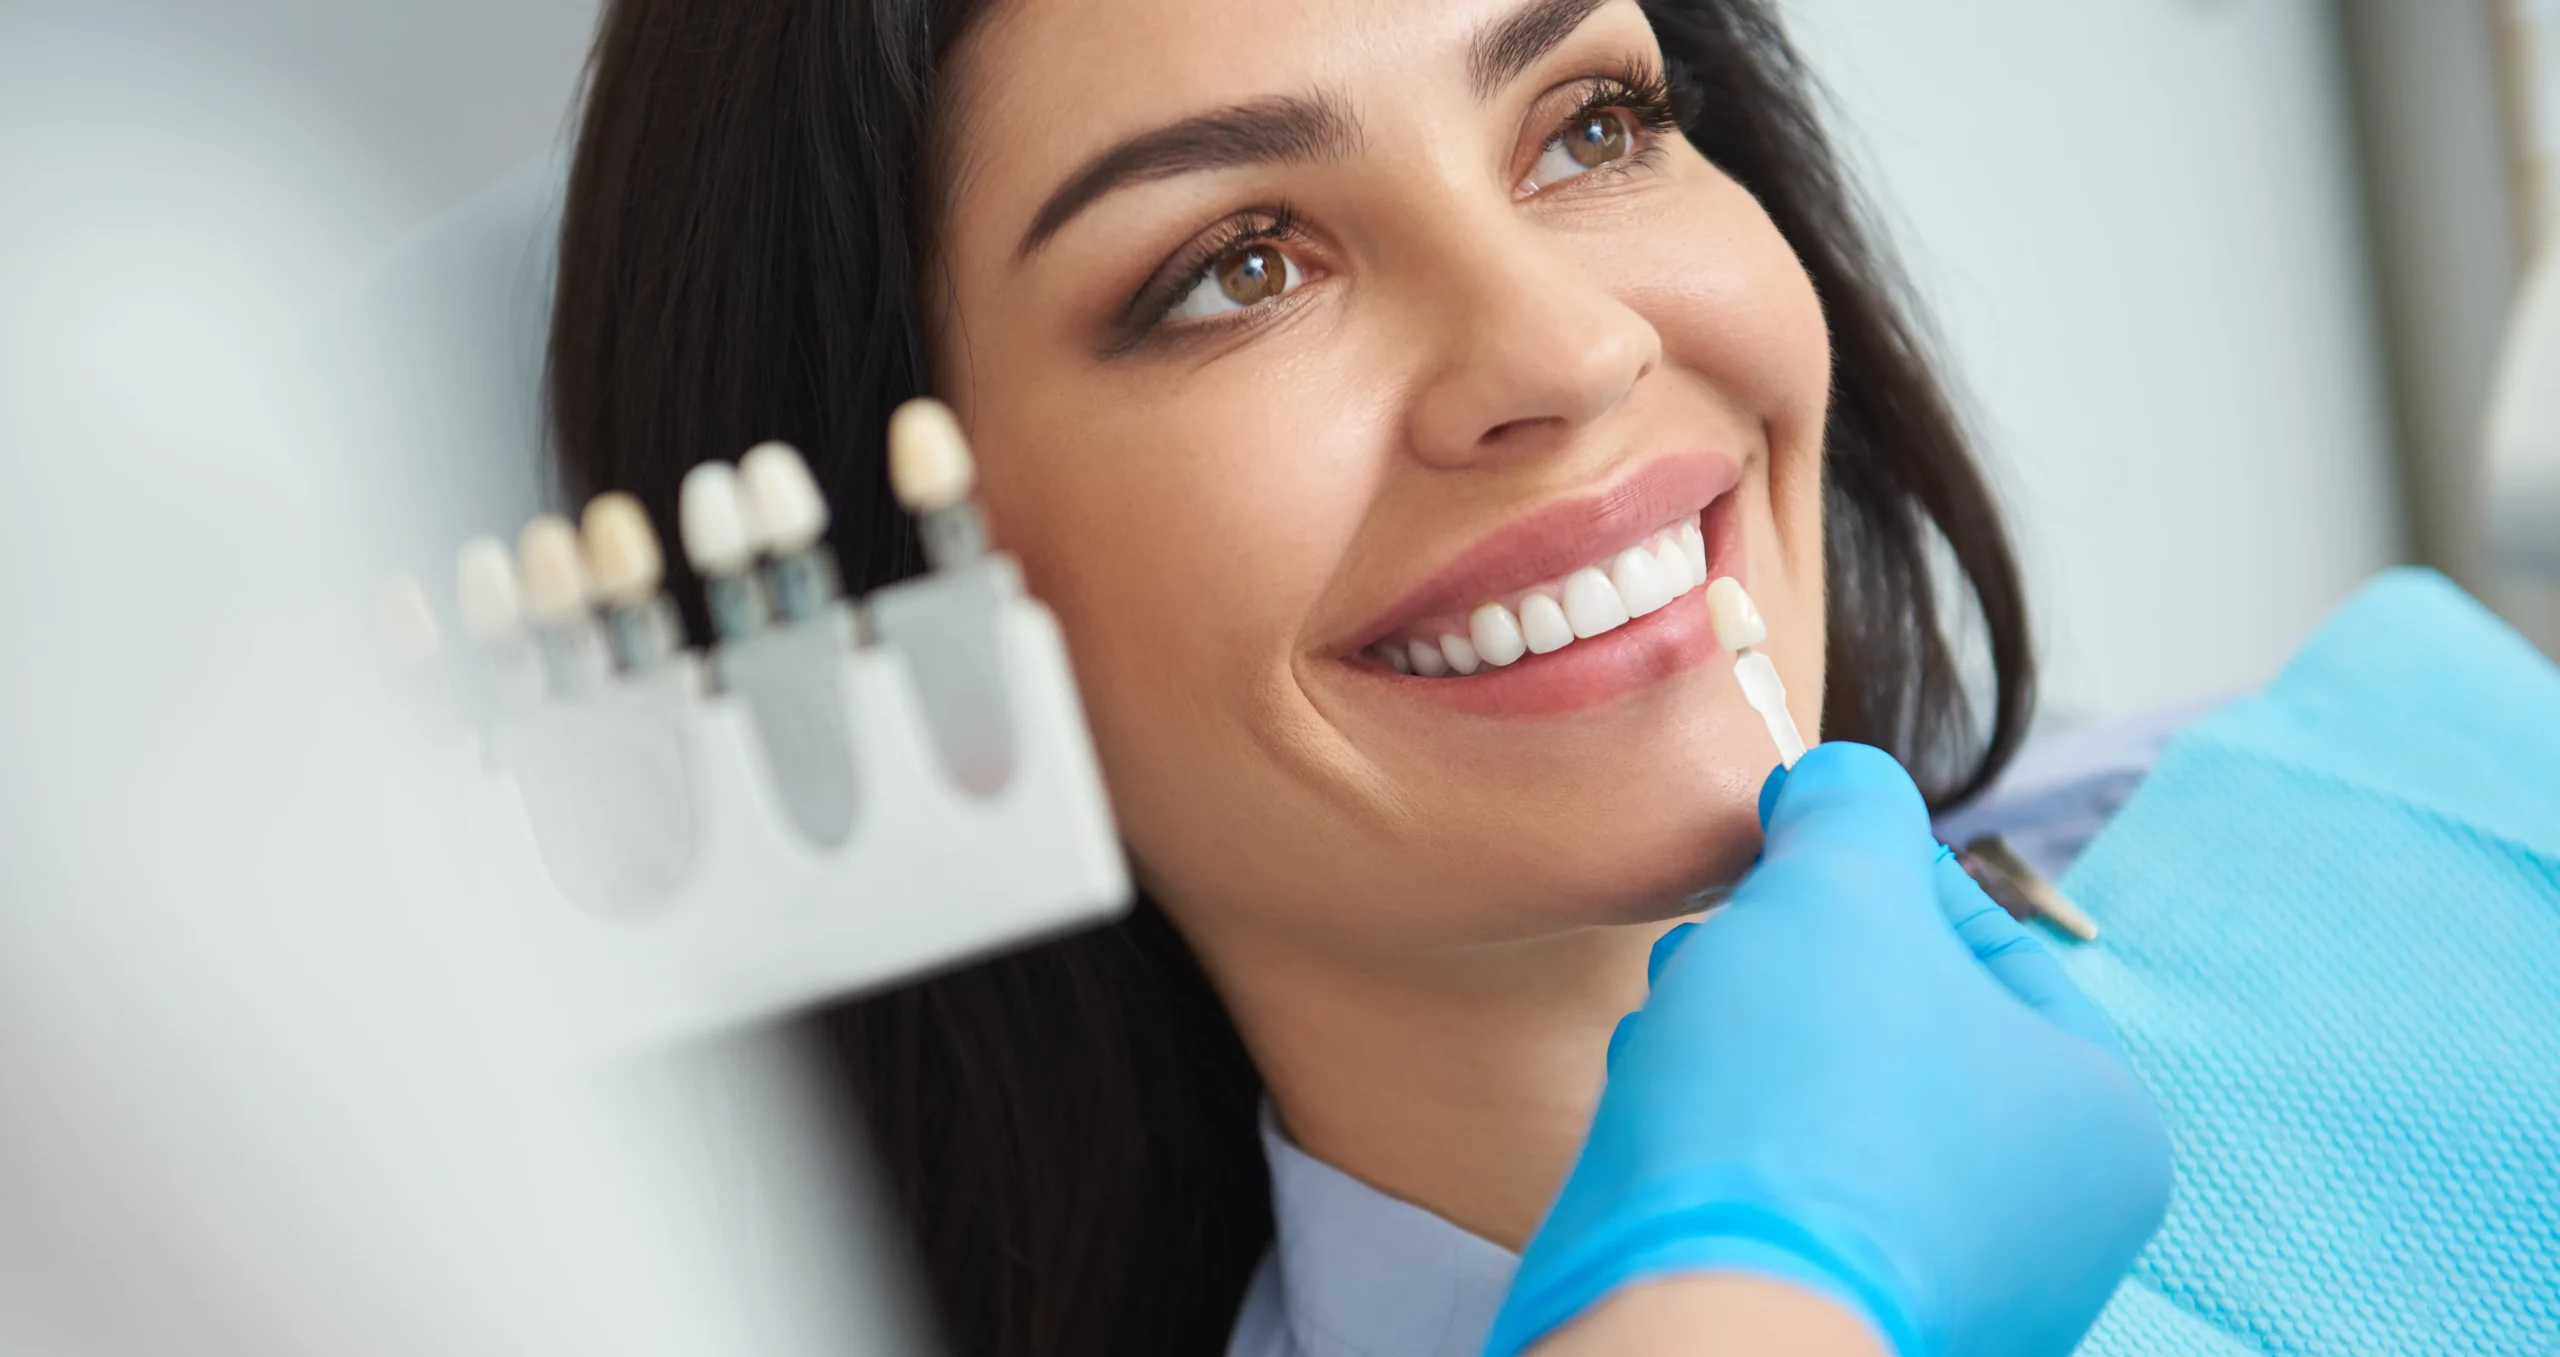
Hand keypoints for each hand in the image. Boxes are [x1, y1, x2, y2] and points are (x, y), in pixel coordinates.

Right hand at [1486, 743, 2171, 1356]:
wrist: (1702, 1323)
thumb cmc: (1802, 1104)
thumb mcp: (1838, 887)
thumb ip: (1851, 806)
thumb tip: (1833, 786)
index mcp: (2099, 1123)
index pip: (1988, 942)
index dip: (1870, 876)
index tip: (1783, 856)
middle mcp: (2041, 1228)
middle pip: (1898, 1029)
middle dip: (1789, 968)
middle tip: (1721, 949)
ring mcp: (1938, 1289)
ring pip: (1825, 1110)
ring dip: (1740, 1046)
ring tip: (1680, 1029)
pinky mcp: (1830, 1324)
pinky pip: (1777, 1196)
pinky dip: (1718, 1143)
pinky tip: (1661, 1117)